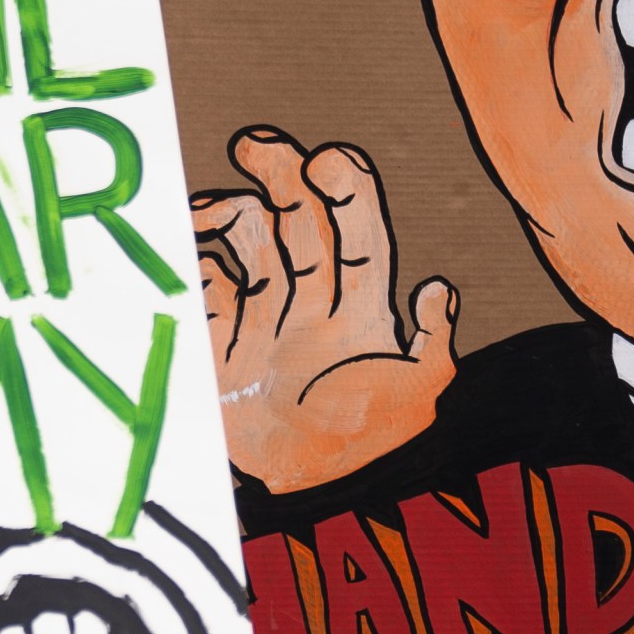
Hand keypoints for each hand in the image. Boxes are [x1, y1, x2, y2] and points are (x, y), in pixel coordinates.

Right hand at [192, 127, 455, 491]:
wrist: (281, 488)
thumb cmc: (353, 446)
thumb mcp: (412, 403)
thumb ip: (433, 349)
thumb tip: (439, 290)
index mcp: (361, 309)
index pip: (359, 233)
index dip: (348, 190)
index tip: (324, 163)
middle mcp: (313, 300)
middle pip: (300, 218)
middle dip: (281, 172)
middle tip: (255, 144)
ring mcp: (262, 311)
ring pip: (248, 237)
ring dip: (230, 211)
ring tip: (205, 212)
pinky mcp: (217, 330)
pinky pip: (204, 277)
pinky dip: (196, 258)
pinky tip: (193, 257)